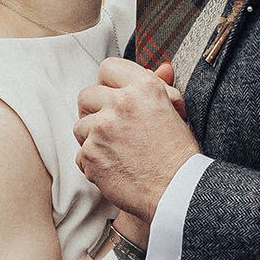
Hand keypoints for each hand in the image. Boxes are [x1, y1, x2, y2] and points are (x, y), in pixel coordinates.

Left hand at [74, 56, 195, 220]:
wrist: (177, 193)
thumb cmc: (180, 157)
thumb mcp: (176, 114)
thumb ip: (162, 88)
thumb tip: (162, 67)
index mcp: (145, 88)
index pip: (109, 68)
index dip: (108, 83)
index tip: (111, 97)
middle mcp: (121, 103)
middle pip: (86, 96)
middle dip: (94, 111)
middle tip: (109, 128)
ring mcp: (102, 128)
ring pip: (80, 127)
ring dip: (92, 139)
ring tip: (116, 152)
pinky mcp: (90, 153)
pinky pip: (80, 154)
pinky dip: (93, 164)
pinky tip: (114, 169)